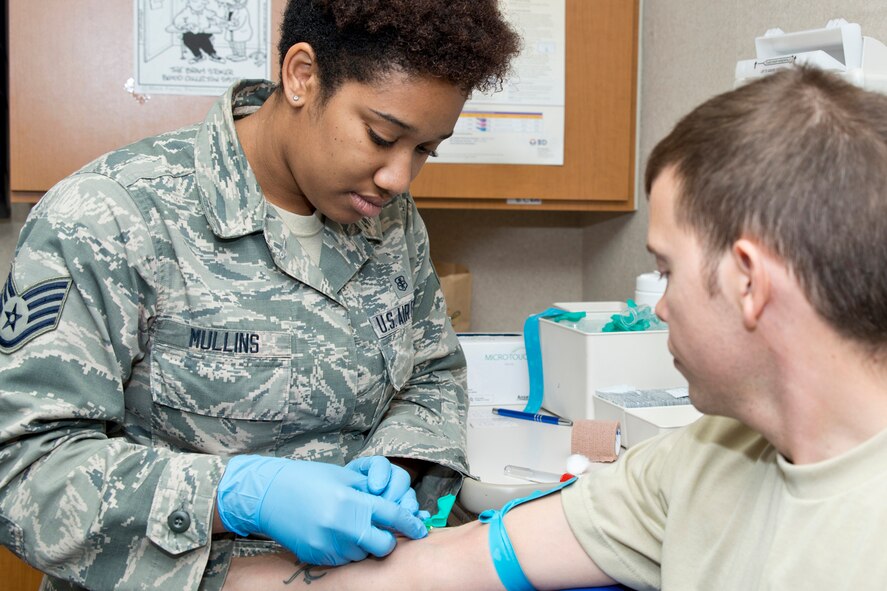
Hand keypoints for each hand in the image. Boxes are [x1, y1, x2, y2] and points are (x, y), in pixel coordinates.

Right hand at [216, 455, 427, 565]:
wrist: (268, 494)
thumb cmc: (308, 479)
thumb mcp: (344, 478)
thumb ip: (371, 494)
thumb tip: (397, 507)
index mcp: (350, 501)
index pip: (392, 516)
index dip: (410, 522)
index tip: (420, 528)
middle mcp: (340, 526)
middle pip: (383, 545)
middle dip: (388, 539)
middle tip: (382, 530)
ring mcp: (327, 545)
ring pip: (363, 555)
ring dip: (364, 545)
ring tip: (350, 527)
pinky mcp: (316, 557)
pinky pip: (343, 560)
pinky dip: (346, 550)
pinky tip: (335, 535)